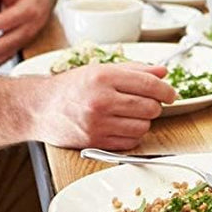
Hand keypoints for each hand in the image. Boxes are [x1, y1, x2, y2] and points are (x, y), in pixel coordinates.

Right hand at [33, 62, 177, 148]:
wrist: (40, 108)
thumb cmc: (70, 87)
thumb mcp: (101, 70)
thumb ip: (134, 70)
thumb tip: (162, 73)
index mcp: (104, 77)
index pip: (149, 85)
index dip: (166, 90)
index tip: (171, 94)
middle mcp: (101, 100)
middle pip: (150, 107)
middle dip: (154, 105)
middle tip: (146, 102)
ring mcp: (98, 123)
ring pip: (143, 126)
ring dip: (143, 121)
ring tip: (131, 114)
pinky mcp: (96, 142)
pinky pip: (130, 142)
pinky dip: (132, 135)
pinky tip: (122, 126)